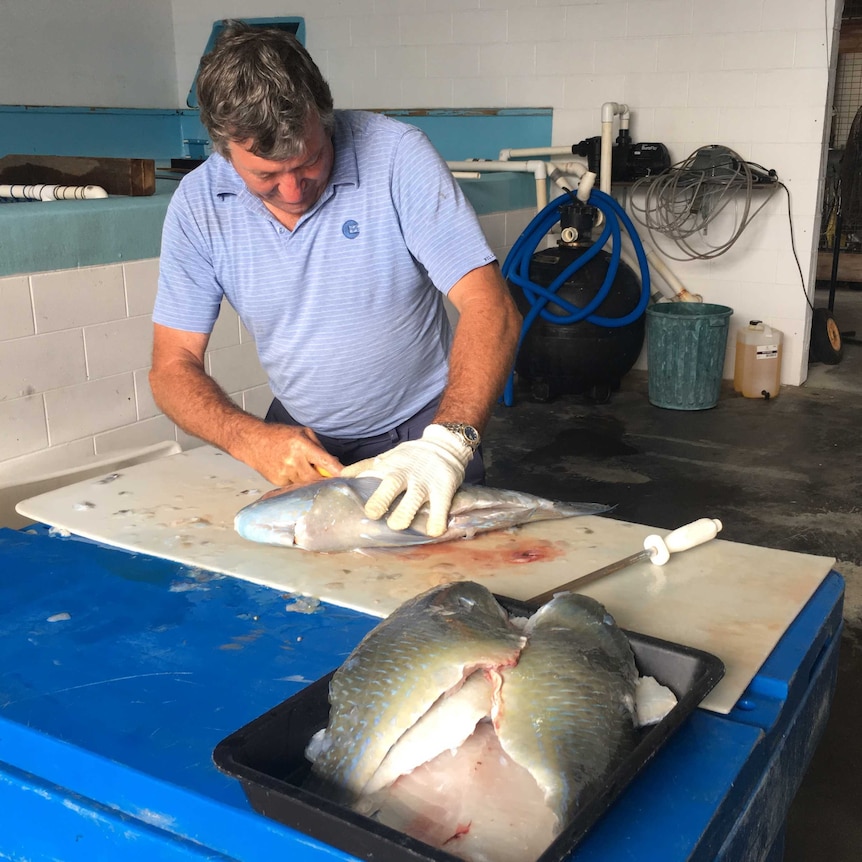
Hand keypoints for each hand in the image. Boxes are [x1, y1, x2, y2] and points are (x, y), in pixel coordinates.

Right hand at [238, 423, 342, 486]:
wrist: (252, 441)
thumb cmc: (279, 435)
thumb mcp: (303, 432)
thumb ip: (319, 447)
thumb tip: (334, 462)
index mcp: (302, 445)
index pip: (325, 461)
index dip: (337, 471)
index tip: (347, 477)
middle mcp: (293, 460)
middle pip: (317, 478)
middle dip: (325, 480)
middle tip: (331, 479)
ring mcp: (285, 472)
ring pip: (306, 483)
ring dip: (311, 480)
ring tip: (304, 469)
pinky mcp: (278, 481)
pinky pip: (295, 485)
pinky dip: (298, 481)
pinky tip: (292, 471)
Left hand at [340, 425, 472, 535]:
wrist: (446, 445)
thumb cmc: (412, 457)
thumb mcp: (388, 457)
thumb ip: (366, 467)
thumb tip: (341, 476)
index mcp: (389, 466)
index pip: (371, 474)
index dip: (361, 487)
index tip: (352, 502)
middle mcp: (406, 474)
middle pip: (392, 484)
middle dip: (381, 499)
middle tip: (373, 514)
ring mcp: (426, 483)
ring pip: (415, 498)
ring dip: (405, 513)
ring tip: (397, 525)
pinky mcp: (444, 490)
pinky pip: (441, 509)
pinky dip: (436, 522)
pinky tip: (431, 531)